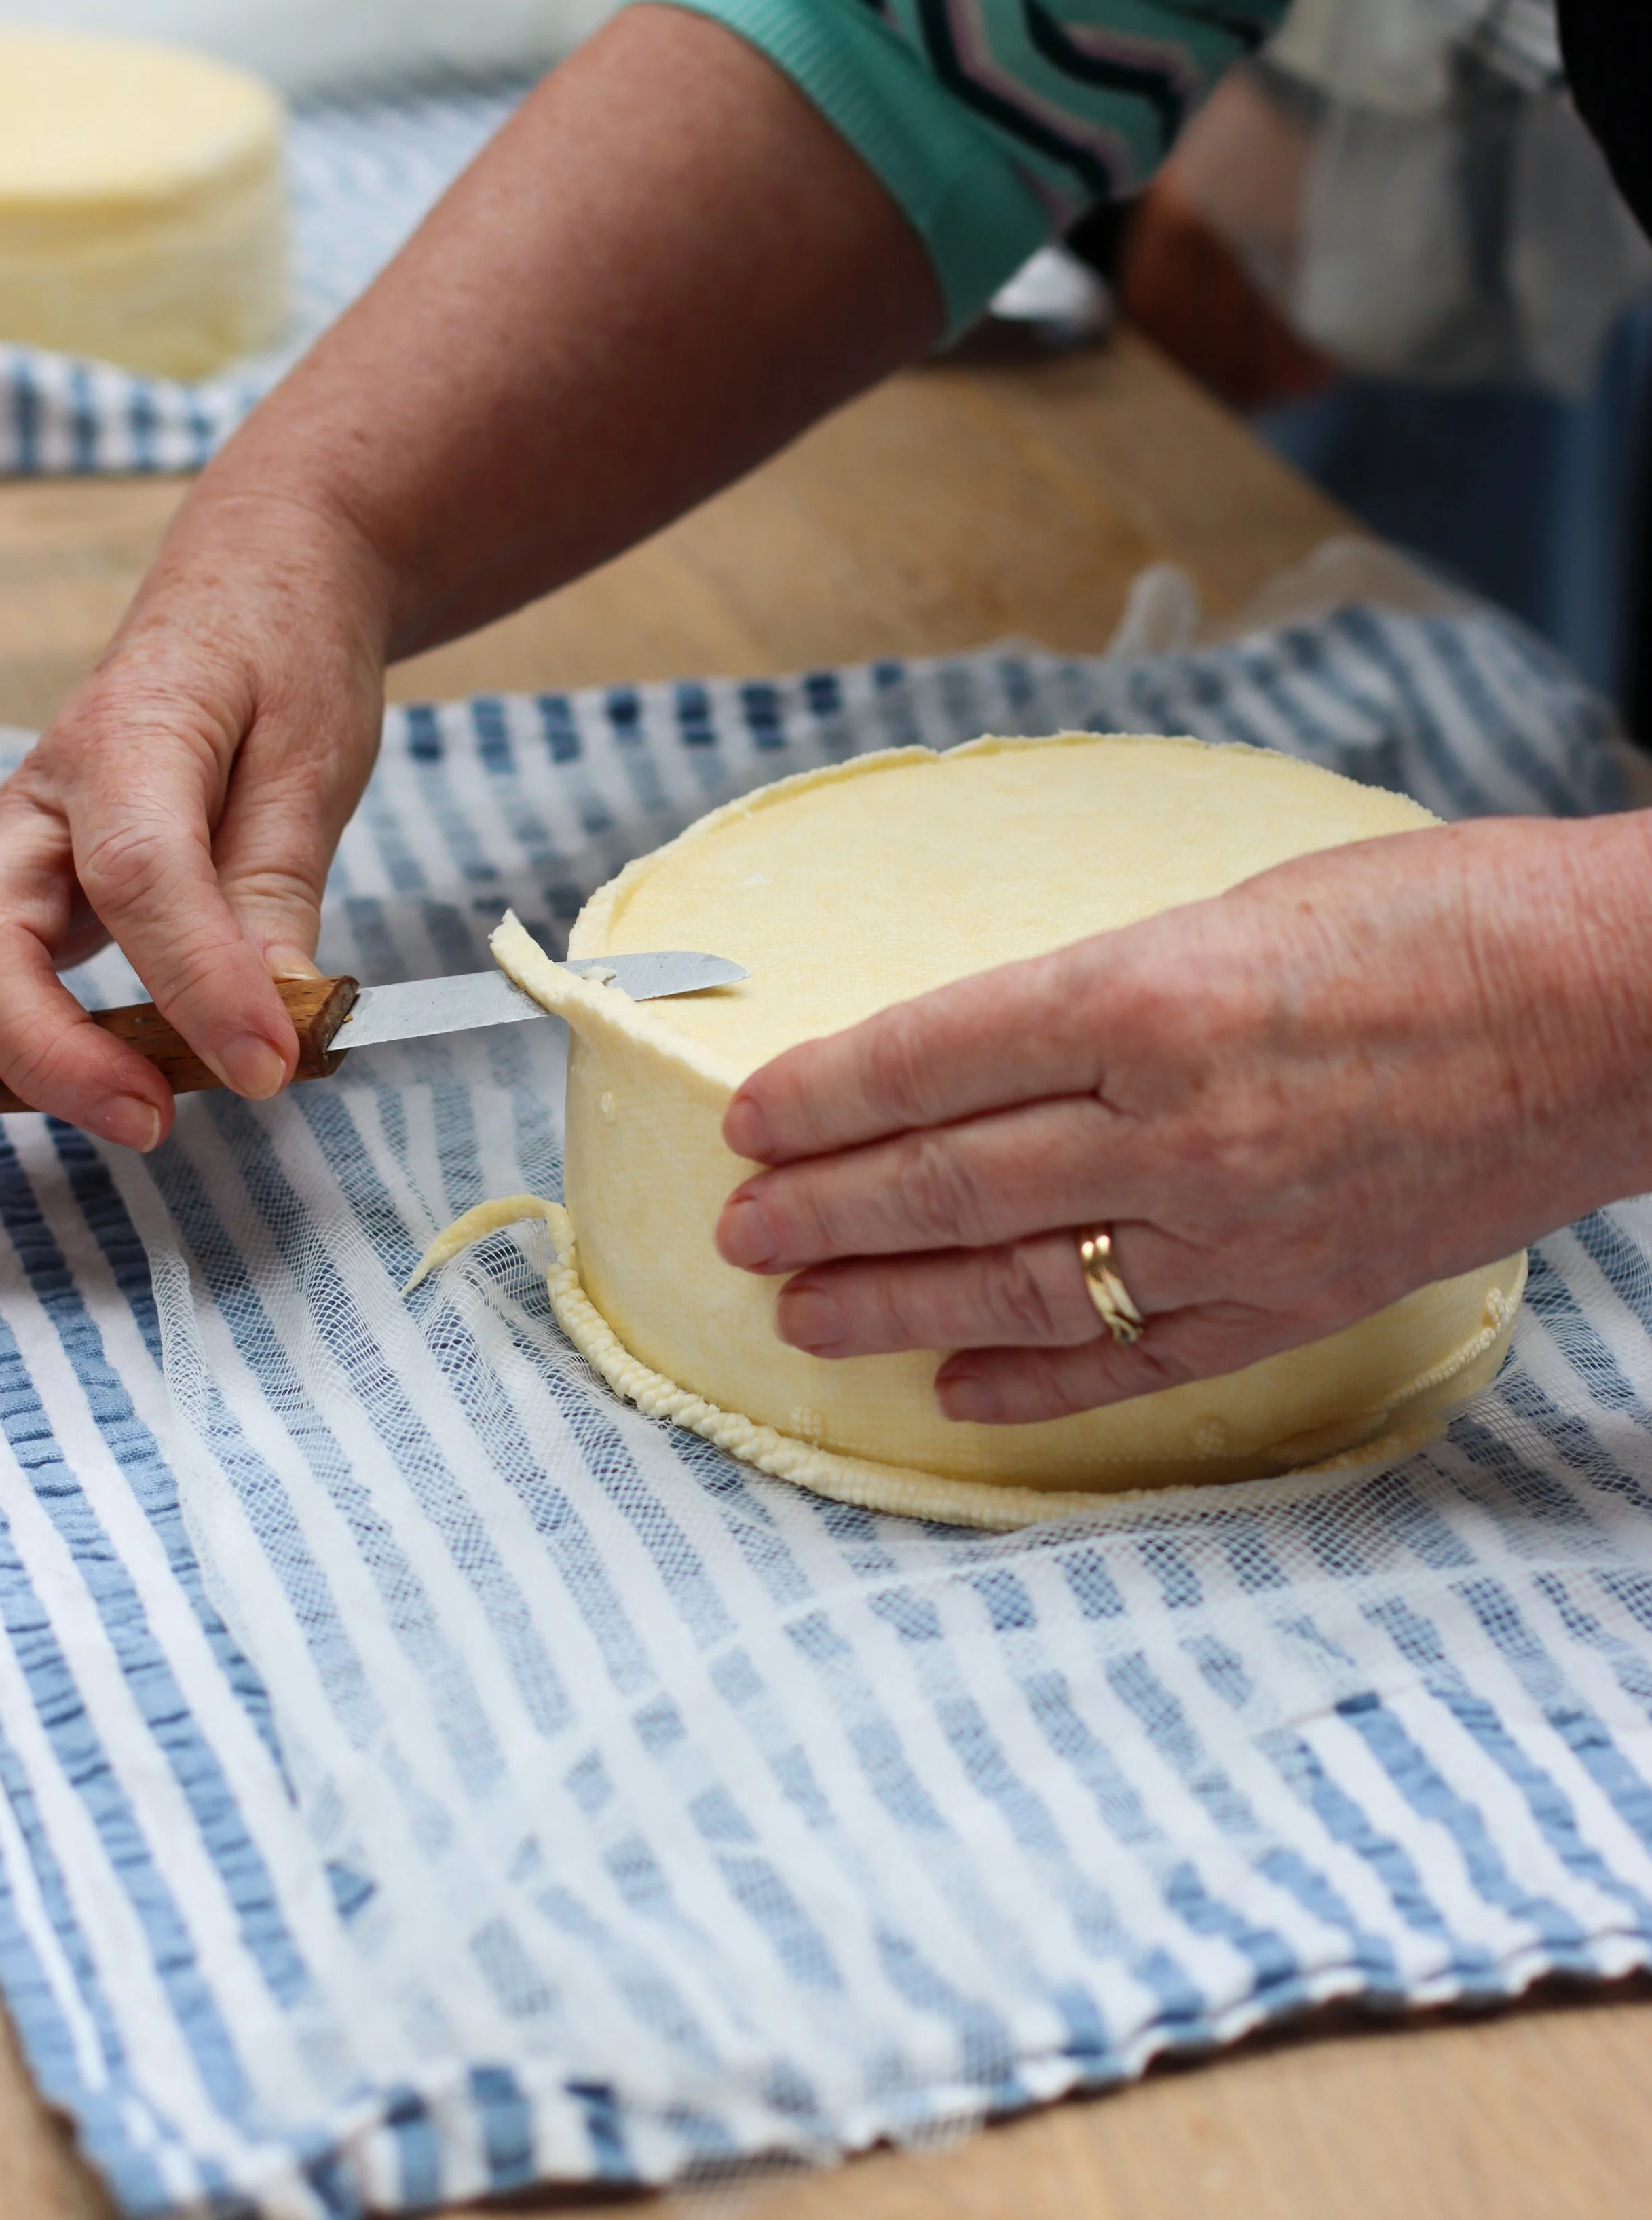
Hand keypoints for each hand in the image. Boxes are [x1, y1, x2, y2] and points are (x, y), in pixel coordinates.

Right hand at [0, 6, 937, 1146]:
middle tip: (153, 1122)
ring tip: (9, 1131)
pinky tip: (2, 1099)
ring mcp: (26, 836)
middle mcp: (48, 790)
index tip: (271, 1068)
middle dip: (49, 1043)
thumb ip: (281, 882)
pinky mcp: (36, 876)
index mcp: (131, 736)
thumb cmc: (288, 660)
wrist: (256, 584)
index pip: (143, 876)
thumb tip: (276, 1017)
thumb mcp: (317, 756)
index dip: (199, 983)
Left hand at [715, 813, 1651, 1422]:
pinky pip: (1133, 1359)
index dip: (823, 1093)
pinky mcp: (1295, 1300)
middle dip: (824, 1210)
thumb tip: (994, 1054)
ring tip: (796, 1313)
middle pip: (950, 1182)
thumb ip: (1113, 993)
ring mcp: (1235, 1229)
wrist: (1614, 1012)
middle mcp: (1176, 1125)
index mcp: (1152, 994)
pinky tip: (949, 1393)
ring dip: (891, 1304)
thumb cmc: (1439, 920)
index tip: (747, 1117)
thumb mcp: (1239, 908)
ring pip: (1018, 1285)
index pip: (932, 1055)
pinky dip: (1031, 1384)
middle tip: (737, 1230)